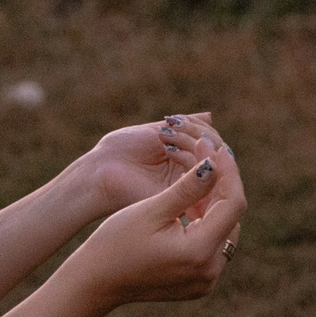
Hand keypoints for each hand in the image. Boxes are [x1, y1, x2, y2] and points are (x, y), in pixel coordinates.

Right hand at [77, 143, 246, 306]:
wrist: (93, 283)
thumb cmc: (115, 244)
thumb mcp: (151, 210)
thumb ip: (188, 188)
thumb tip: (215, 163)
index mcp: (199, 253)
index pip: (233, 204)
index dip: (228, 172)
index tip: (217, 148)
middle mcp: (210, 271)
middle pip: (232, 217)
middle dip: (223, 185)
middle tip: (208, 156)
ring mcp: (206, 281)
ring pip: (225, 230)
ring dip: (216, 202)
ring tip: (200, 175)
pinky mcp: (199, 283)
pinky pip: (213, 245)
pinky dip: (207, 221)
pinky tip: (193, 201)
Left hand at [78, 112, 221, 216]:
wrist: (99, 172)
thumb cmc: (121, 151)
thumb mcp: (156, 130)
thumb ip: (185, 125)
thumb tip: (210, 117)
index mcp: (185, 158)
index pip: (211, 144)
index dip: (203, 129)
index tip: (179, 120)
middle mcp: (189, 174)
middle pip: (216, 153)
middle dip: (200, 133)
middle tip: (174, 126)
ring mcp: (187, 187)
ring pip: (212, 163)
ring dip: (193, 141)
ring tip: (166, 137)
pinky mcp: (181, 199)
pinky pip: (201, 179)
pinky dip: (190, 158)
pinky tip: (171, 150)